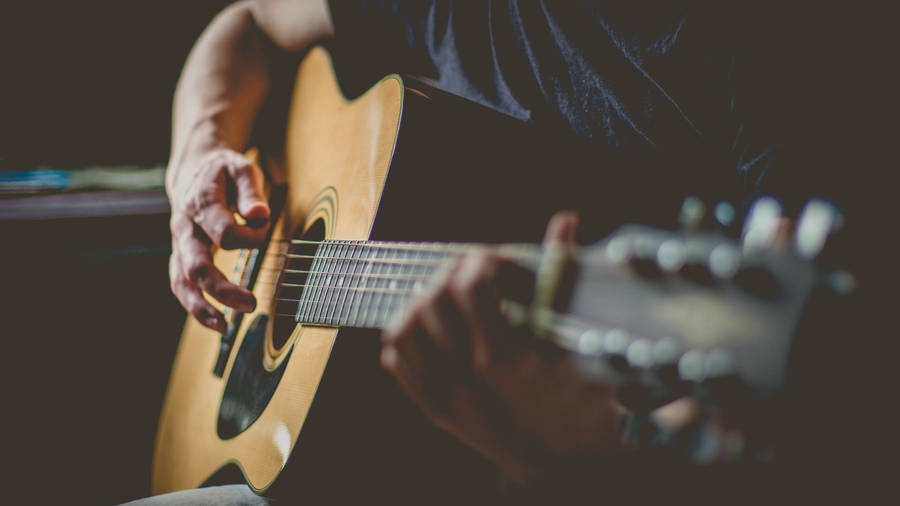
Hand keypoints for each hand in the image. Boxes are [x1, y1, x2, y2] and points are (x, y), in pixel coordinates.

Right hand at [167, 148, 270, 331]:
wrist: (195, 171)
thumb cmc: (224, 172)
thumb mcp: (242, 169)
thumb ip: (250, 191)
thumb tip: (258, 214)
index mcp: (200, 202)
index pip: (225, 233)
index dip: (251, 237)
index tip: (265, 227)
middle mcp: (184, 226)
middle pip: (197, 265)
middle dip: (222, 289)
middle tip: (251, 304)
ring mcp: (179, 244)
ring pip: (182, 281)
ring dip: (201, 307)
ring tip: (224, 327)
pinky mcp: (181, 256)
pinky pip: (181, 285)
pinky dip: (195, 307)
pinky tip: (216, 322)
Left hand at [380, 212, 623, 479]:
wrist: (573, 470)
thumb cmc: (587, 404)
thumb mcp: (585, 342)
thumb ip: (566, 275)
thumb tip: (565, 219)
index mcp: (509, 358)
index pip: (469, 287)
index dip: (478, 261)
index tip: (491, 259)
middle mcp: (471, 379)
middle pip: (431, 302)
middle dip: (449, 276)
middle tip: (469, 272)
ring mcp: (449, 398)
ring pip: (404, 332)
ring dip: (422, 303)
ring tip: (446, 296)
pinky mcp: (438, 412)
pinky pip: (399, 364)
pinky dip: (406, 339)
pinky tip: (429, 330)